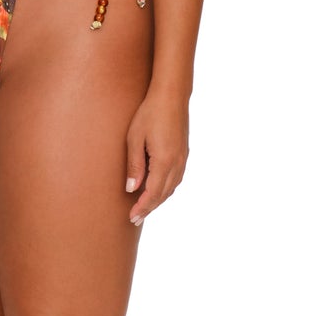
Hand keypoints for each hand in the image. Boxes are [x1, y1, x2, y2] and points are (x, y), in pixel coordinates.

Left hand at [124, 92, 188, 224]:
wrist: (171, 96)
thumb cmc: (149, 114)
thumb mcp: (134, 139)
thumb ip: (134, 165)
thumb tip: (131, 189)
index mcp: (164, 161)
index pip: (152, 193)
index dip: (142, 207)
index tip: (132, 217)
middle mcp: (177, 163)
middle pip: (163, 194)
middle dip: (149, 208)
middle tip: (135, 219)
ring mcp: (183, 159)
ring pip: (172, 188)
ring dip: (158, 200)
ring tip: (145, 208)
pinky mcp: (184, 154)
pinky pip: (176, 179)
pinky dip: (166, 190)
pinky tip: (158, 190)